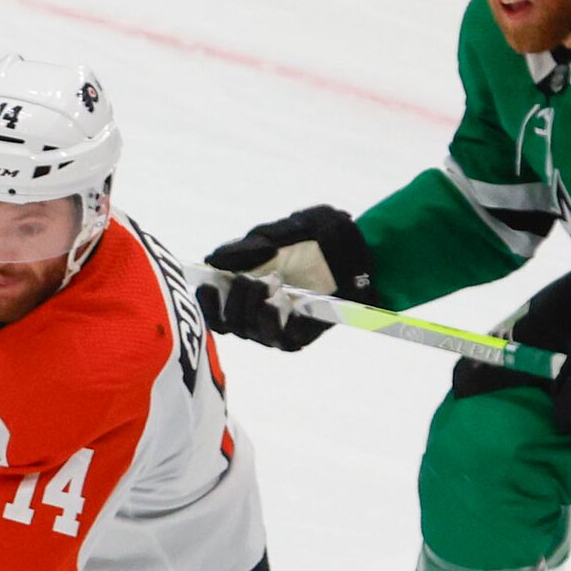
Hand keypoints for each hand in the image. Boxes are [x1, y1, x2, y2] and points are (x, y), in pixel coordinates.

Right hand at [199, 206, 375, 350]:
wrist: (366, 247)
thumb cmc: (325, 236)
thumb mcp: (282, 231)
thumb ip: (247, 245)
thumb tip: (212, 259)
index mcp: (248, 289)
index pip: (213, 307)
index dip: (204, 300)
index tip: (204, 284)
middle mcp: (259, 312)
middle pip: (224, 323)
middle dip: (226, 302)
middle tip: (243, 279)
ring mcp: (279, 326)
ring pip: (245, 330)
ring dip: (246, 307)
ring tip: (263, 283)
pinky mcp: (300, 336)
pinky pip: (274, 339)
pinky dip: (268, 321)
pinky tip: (272, 301)